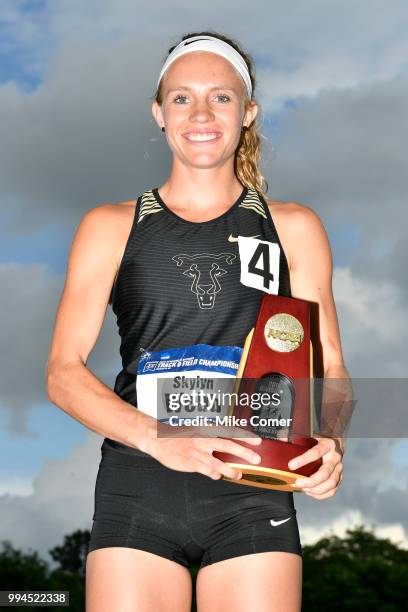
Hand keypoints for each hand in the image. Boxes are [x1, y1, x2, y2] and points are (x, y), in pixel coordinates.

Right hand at [144, 419, 262, 480]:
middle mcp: (204, 439)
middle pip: (229, 446)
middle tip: (256, 459)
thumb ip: (210, 435)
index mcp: (206, 429)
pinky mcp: (193, 464)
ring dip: (231, 471)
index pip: (230, 431)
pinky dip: (215, 474)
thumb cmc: (178, 435)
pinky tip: (217, 474)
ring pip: (220, 464)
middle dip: (245, 453)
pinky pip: (209, 472)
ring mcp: (198, 453)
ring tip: (238, 474)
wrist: (159, 439)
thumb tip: (225, 442)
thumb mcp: (196, 429)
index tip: (257, 441)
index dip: (245, 436)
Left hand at [288, 436, 343, 498]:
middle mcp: (335, 456)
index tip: (291, 465)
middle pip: (325, 473)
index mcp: (328, 444)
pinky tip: (311, 492)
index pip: (316, 452)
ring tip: (303, 489)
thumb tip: (280, 442)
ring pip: (331, 483)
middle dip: (310, 481)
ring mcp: (339, 467)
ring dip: (316, 489)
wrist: (336, 440)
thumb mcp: (311, 434)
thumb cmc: (320, 437)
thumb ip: (296, 437)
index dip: (303, 460)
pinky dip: (322, 494)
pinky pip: (333, 489)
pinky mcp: (340, 476)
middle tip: (297, 483)